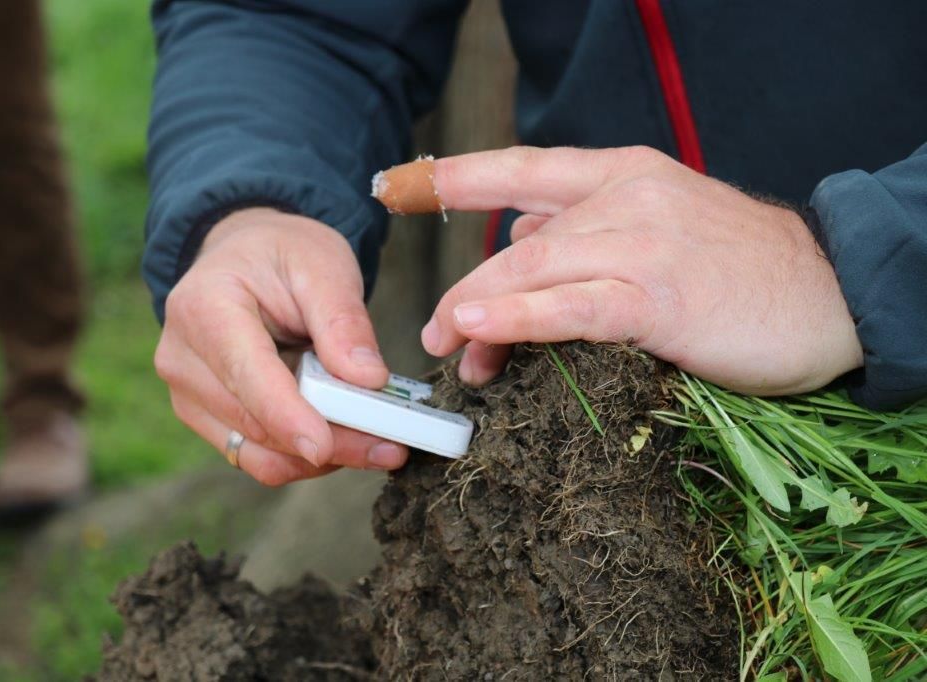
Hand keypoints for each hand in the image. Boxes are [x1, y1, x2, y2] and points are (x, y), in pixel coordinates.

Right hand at [155, 208, 407, 485]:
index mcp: (204, 307)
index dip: (286, 416)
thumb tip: (368, 379)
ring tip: (378, 443)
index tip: (325, 446)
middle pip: (256, 424)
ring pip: (258, 453)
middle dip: (328, 443)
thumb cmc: (281, 255)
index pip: (246, 375)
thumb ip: (344, 321)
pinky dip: (304, 457)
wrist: (245, 259)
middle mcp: (184, 358)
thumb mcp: (323, 265)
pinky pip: (258, 457)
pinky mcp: (205, 418)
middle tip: (393, 447)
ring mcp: (189, 394)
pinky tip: (343, 438)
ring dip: (321, 459)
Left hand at [421, 146, 862, 394]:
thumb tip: (520, 244)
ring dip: (477, 313)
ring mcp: (643, 244)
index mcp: (621, 175)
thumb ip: (588, 232)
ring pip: (532, 273)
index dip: (452, 177)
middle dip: (464, 292)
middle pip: (514, 244)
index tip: (392, 185)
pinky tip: (479, 330)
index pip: (519, 169)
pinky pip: (572, 308)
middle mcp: (624, 198)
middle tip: (436, 334)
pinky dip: (518, 319)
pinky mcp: (660, 297)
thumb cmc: (739, 270)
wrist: (831, 294)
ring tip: (446, 346)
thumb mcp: (659, 228)